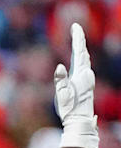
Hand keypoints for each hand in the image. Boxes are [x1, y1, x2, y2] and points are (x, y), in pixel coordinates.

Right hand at [54, 23, 96, 147]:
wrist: (80, 121)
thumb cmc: (70, 109)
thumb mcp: (62, 95)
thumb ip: (60, 80)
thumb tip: (60, 66)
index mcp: (81, 74)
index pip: (79, 51)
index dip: (77, 38)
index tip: (75, 26)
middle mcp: (87, 74)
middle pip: (83, 52)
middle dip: (79, 39)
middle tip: (75, 28)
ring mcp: (88, 79)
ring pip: (85, 59)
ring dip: (81, 48)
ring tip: (77, 38)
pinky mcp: (86, 83)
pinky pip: (84, 65)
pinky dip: (81, 57)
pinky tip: (80, 58)